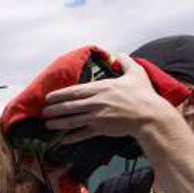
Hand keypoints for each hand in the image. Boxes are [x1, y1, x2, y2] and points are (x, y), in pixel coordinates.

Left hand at [42, 55, 176, 143]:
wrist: (150, 115)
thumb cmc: (144, 94)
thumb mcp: (136, 72)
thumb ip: (125, 61)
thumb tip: (118, 52)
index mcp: (102, 88)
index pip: (75, 91)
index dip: (60, 94)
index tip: (49, 97)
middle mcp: (96, 102)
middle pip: (70, 106)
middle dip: (55, 109)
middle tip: (43, 112)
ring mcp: (98, 117)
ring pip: (73, 120)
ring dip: (59, 123)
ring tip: (47, 125)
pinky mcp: (102, 129)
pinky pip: (83, 134)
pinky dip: (72, 137)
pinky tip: (62, 139)